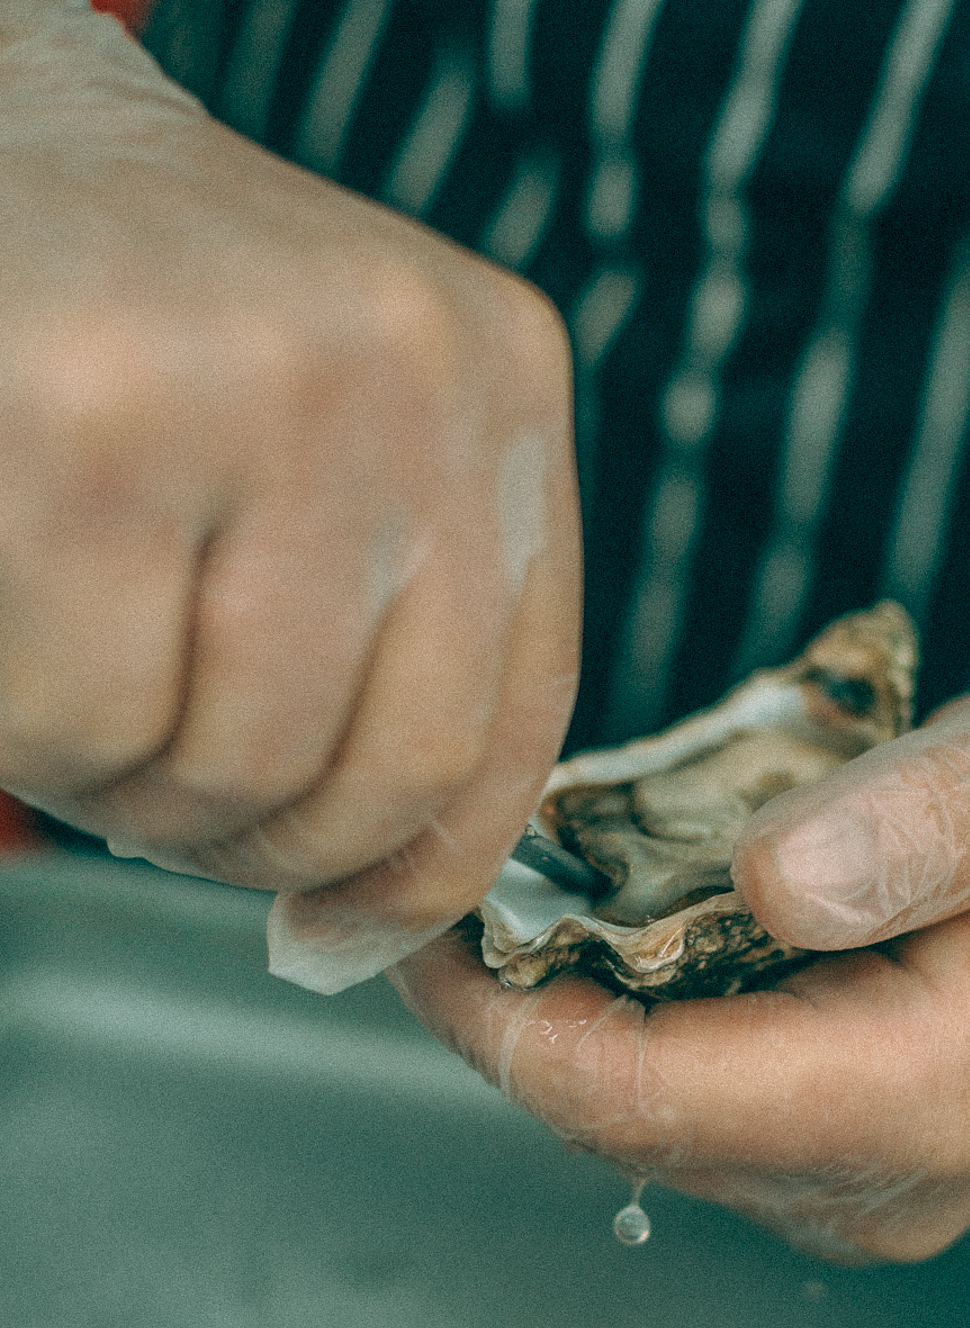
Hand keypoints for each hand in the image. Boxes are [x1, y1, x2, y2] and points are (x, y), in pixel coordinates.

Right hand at [0, 0, 579, 988]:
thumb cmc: (155, 348)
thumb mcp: (339, 453)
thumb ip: (397, 629)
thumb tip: (376, 917)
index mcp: (499, 386)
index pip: (517, 717)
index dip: (427, 872)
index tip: (341, 933)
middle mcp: (413, 370)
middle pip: (385, 771)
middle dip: (257, 846)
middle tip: (166, 811)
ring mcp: (262, 384)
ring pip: (230, 765)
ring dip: (131, 792)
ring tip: (83, 689)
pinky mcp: (90, 419)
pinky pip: (83, 720)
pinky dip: (35, 737)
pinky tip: (27, 636)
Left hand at [391, 683, 969, 1261]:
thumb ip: (918, 823)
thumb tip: (765, 887)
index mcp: (927, 1097)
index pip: (643, 1096)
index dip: (505, 1013)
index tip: (427, 912)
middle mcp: (871, 1188)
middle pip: (615, 1123)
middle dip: (512, 1010)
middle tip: (448, 883)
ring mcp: (840, 1203)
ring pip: (632, 1129)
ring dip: (556, 1022)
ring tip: (520, 899)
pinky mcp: (817, 1187)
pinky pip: (675, 1123)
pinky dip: (614, 1037)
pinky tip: (608, 947)